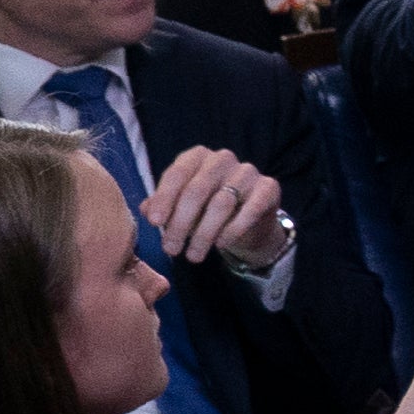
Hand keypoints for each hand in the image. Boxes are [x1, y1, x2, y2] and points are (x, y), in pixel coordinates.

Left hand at [141, 143, 295, 280]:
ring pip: (221, 203)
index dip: (164, 199)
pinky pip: (251, 209)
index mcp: (196, 157)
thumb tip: (145, 209)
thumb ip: (161, 205)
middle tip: (171, 249)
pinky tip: (221, 245)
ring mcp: (247, 171)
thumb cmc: (205, 209)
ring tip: (193, 256)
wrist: (248, 220)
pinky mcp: (269, 187)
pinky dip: (233, 230)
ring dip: (204, 234)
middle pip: (197, 190)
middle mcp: (222, 158)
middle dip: (181, 223)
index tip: (154, 223)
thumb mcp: (179, 207)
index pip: (176, 174)